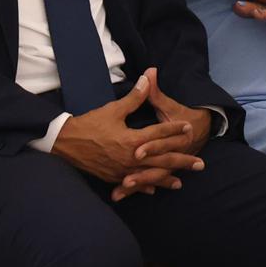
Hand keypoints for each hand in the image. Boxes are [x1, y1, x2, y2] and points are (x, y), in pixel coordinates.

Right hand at [50, 70, 205, 200]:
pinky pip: (133, 184)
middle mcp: (130, 158)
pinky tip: (154, 191)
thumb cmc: (89, 125)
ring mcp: (122, 170)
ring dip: (167, 179)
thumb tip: (150, 76)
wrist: (64, 143)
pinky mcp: (113, 177)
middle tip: (201, 164)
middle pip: (162, 160)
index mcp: (132, 140)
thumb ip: (135, 97)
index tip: (189, 127)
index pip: (160, 134)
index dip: (175, 129)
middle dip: (182, 161)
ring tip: (182, 182)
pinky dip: (145, 187)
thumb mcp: (113, 109)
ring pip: (150, 176)